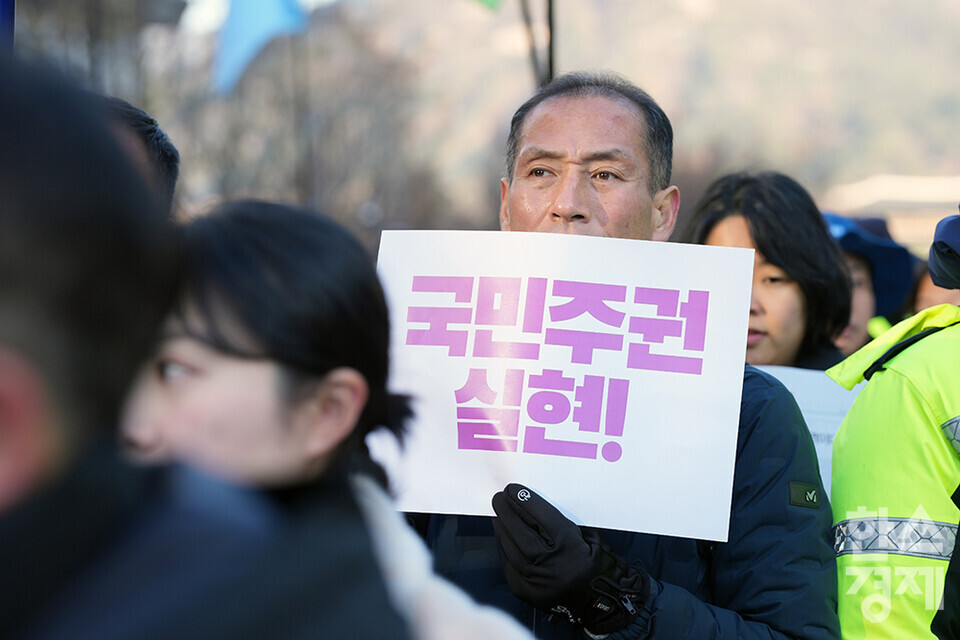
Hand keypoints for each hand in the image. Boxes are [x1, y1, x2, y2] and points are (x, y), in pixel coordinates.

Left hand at [491, 483, 649, 634]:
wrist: (602, 604)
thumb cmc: (597, 566)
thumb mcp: (588, 539)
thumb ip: (562, 524)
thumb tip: (532, 507)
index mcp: (571, 548)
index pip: (542, 517)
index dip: (525, 501)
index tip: (513, 490)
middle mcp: (553, 566)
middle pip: (522, 533)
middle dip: (508, 512)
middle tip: (499, 498)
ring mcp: (539, 583)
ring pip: (511, 550)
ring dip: (502, 530)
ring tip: (498, 515)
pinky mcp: (529, 594)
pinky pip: (509, 567)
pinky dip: (504, 550)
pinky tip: (502, 538)